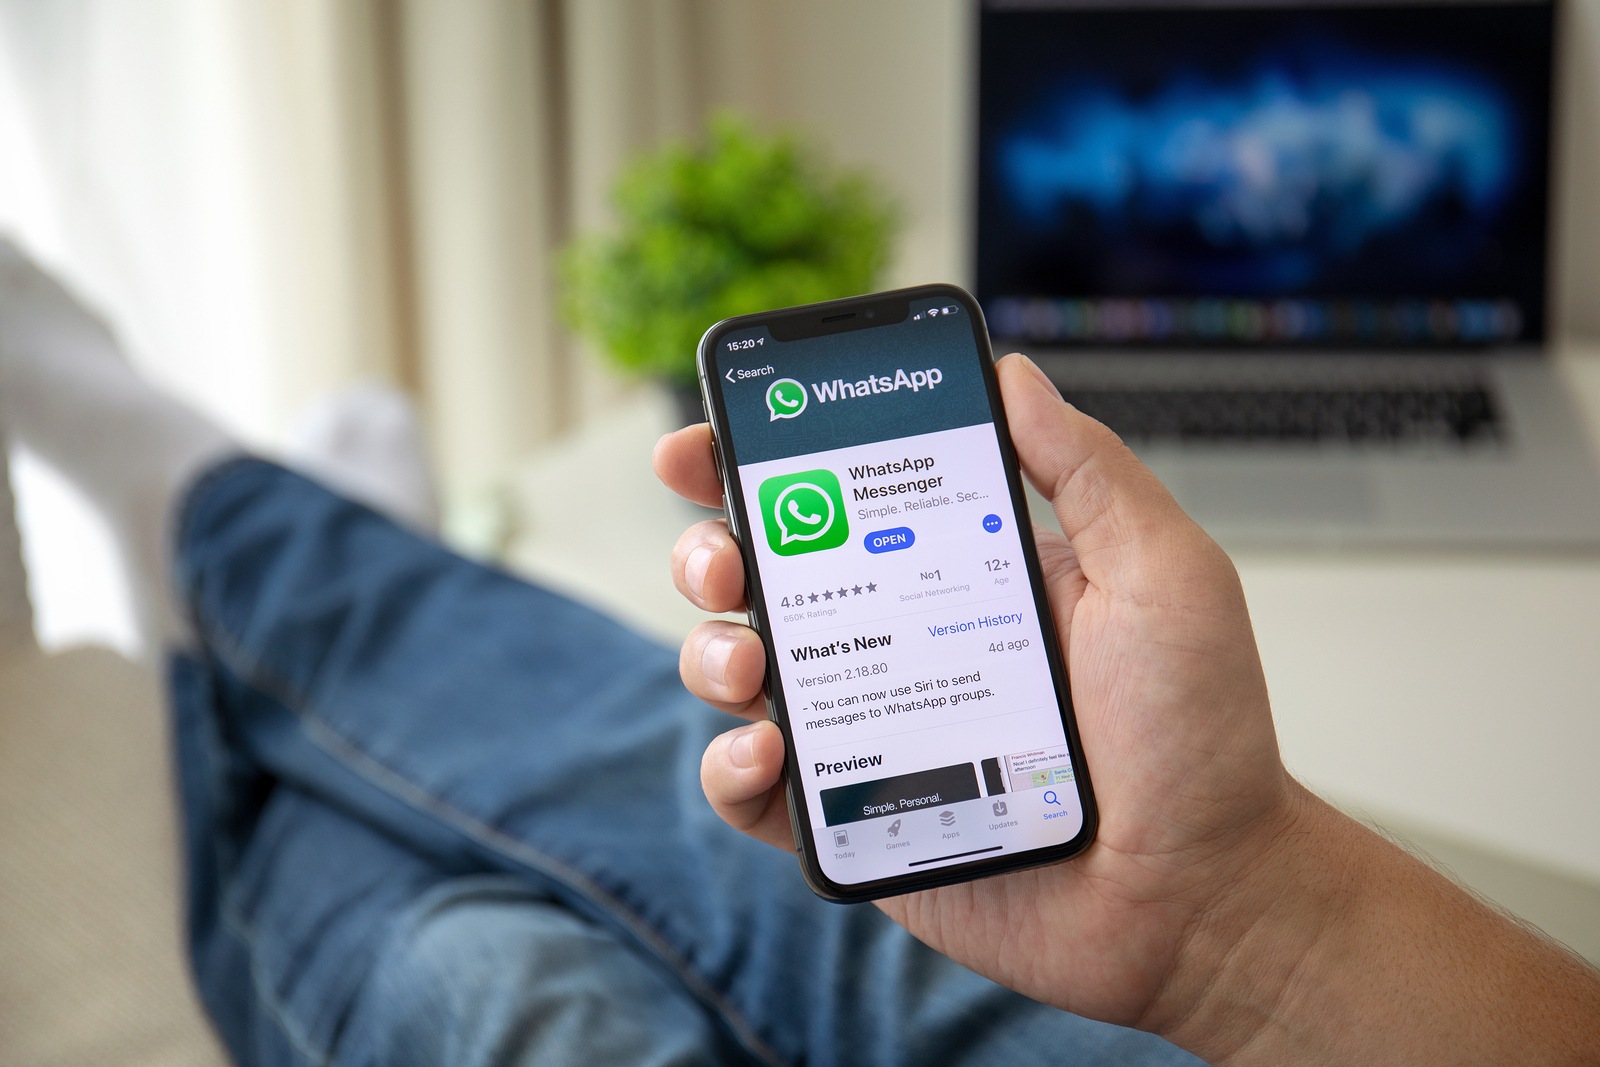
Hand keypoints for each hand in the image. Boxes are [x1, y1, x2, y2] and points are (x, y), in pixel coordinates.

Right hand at [654, 353, 1299, 1030]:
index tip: (703, 443)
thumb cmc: (1196, 736)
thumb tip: (1012, 375)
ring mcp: (874, 730)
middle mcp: (902, 642)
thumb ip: (1087, 471)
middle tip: (726, 558)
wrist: (1199, 893)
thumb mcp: (1161, 574)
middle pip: (767, 578)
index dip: (758, 464)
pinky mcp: (857, 818)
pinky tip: (767, 752)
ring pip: (744, 674)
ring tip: (748, 661)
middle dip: (712, 551)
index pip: (840, 499)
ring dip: (712, 653)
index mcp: (958, 571)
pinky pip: (758, 791)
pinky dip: (731, 767)